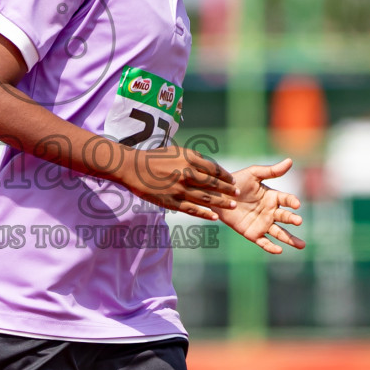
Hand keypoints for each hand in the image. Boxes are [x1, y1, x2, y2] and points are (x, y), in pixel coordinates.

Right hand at [113, 143, 238, 220]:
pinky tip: (214, 217)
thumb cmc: (153, 158)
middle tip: (237, 194)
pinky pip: (192, 209)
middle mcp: (187, 173)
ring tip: (232, 206)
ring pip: (206, 198)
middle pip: (213, 184)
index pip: (214, 169)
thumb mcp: (175, 151)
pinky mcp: (172, 201)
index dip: (225, 176)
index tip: (232, 180)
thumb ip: (192, 158)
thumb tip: (208, 165)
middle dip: (228, 190)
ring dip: (221, 203)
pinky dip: (205, 214)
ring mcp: (180, 189)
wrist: (132, 168)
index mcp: (189, 159)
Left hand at [215, 158, 304, 253]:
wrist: (217, 196)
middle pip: (285, 217)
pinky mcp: (252, 234)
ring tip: (301, 245)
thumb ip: (271, 170)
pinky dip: (271, 247)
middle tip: (299, 221)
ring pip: (279, 233)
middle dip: (293, 220)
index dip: (292, 202)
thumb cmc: (235, 182)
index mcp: (272, 197)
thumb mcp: (253, 174)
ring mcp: (262, 223)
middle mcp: (270, 211)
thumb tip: (290, 161)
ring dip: (290, 239)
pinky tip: (279, 250)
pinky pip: (264, 242)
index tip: (297, 204)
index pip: (286, 200)